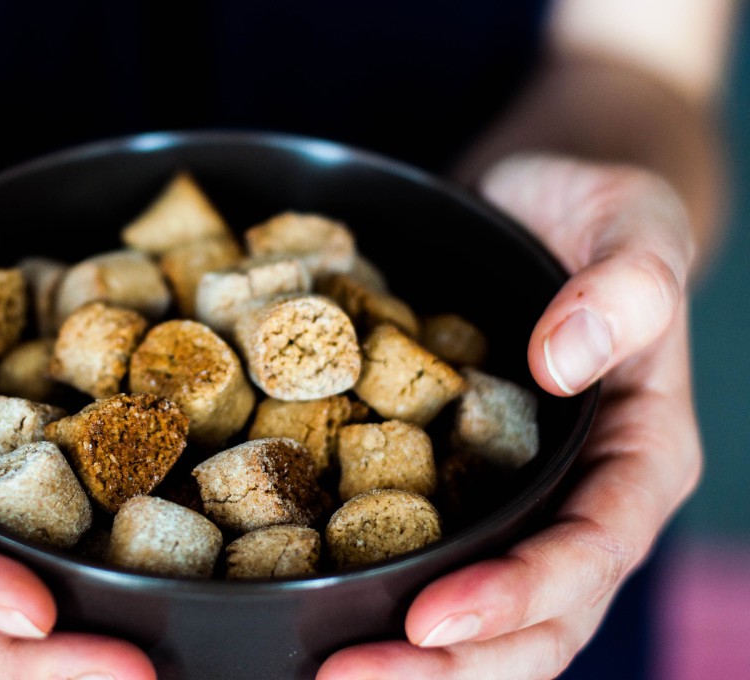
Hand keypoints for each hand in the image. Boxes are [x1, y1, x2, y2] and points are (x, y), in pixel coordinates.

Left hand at [318, 154, 701, 678]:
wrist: (523, 212)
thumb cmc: (588, 212)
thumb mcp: (629, 222)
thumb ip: (627, 283)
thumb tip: (564, 359)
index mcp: (636, 455)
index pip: (590, 550)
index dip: (520, 597)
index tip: (433, 619)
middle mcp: (577, 499)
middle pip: (534, 619)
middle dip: (449, 666)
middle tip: (344, 678)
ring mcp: (512, 501)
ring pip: (478, 616)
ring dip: (410, 663)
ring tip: (320, 674)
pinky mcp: (450, 485)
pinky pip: (423, 558)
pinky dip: (378, 600)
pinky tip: (314, 618)